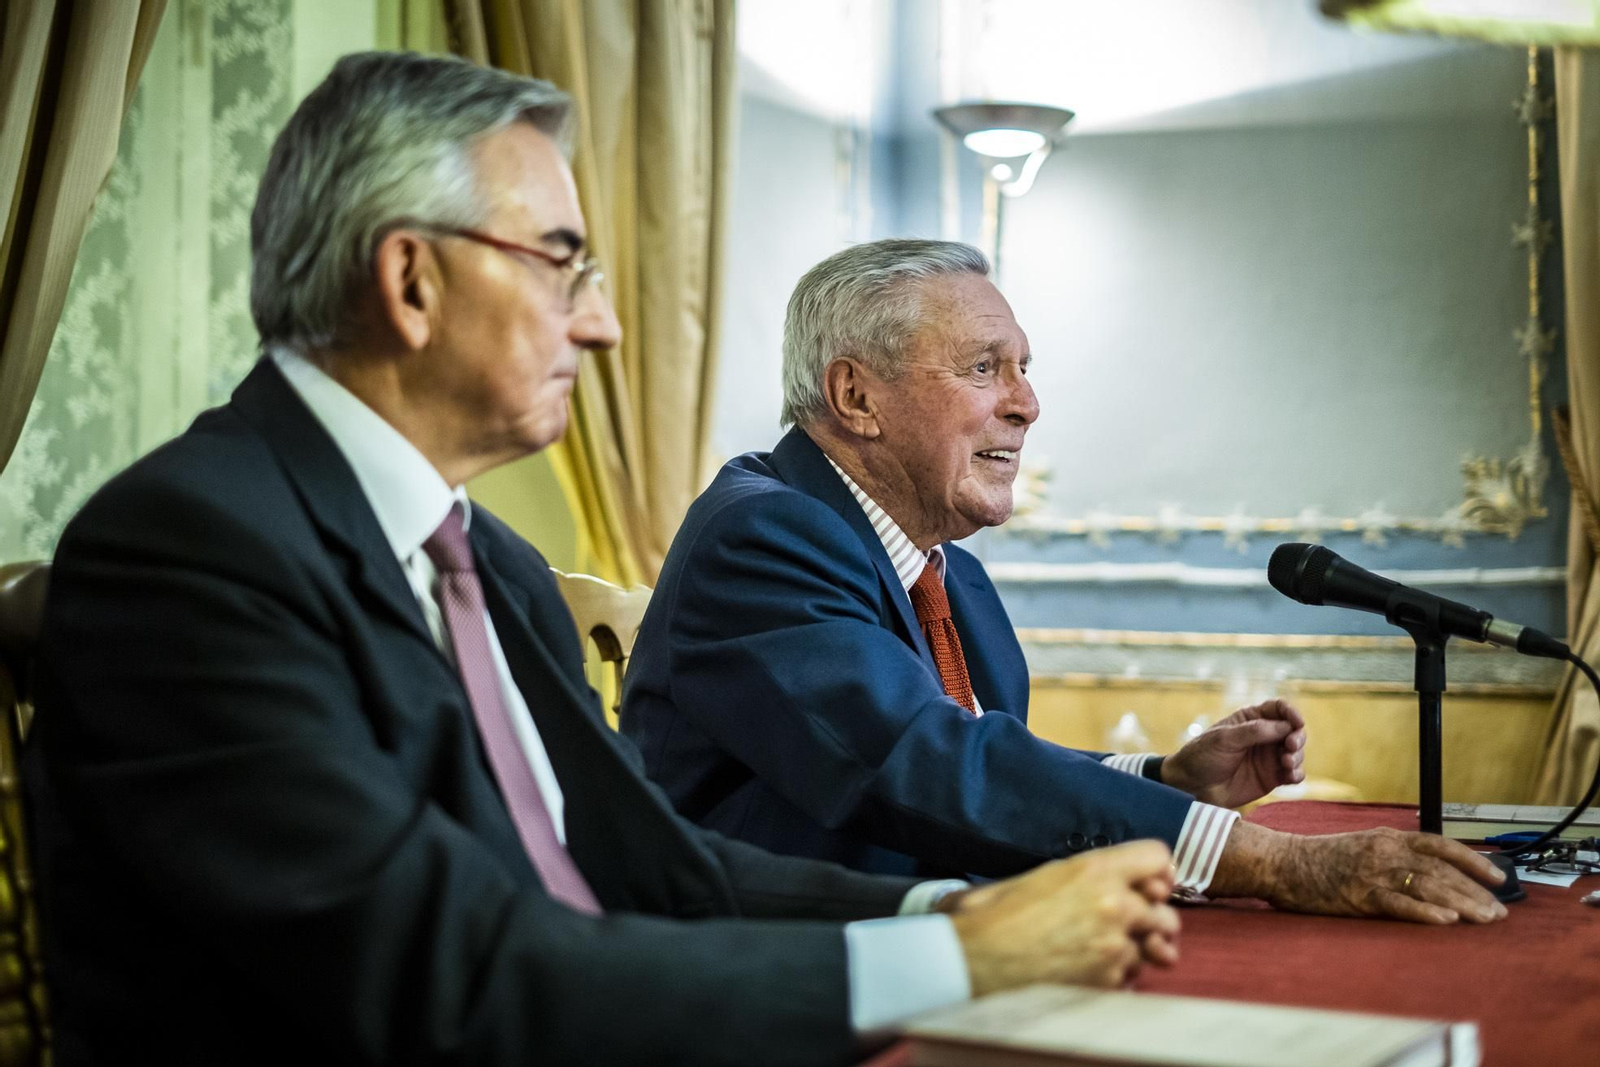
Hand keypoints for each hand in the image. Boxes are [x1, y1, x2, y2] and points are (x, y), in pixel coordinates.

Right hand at [947, 840, 1180, 996]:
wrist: (976, 959)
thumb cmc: (997, 914)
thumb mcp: (1042, 875)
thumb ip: (1089, 873)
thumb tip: (1121, 879)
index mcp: (1094, 869)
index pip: (1158, 857)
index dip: (1158, 871)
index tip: (1149, 884)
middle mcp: (1113, 905)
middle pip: (1166, 910)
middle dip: (1152, 919)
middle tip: (1133, 923)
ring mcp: (1114, 946)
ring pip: (1153, 948)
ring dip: (1138, 950)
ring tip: (1113, 949)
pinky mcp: (1108, 980)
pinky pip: (1132, 977)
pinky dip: (1118, 976)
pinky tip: (1092, 969)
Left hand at [1160, 699, 1305, 807]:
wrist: (1192, 786)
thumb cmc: (1203, 756)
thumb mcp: (1224, 739)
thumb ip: (1254, 731)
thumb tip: (1285, 726)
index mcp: (1250, 719)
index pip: (1278, 708)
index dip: (1291, 712)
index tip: (1297, 722)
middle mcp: (1263, 736)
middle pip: (1292, 730)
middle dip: (1297, 737)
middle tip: (1290, 747)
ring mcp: (1268, 757)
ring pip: (1296, 752)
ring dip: (1298, 757)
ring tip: (1286, 763)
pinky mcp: (1271, 777)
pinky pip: (1293, 774)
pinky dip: (1297, 774)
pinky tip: (1291, 776)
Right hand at [1210, 821, 1507, 924]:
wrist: (1283, 863)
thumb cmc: (1320, 860)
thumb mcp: (1363, 847)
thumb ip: (1394, 856)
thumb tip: (1431, 875)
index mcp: (1388, 838)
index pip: (1442, 845)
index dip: (1474, 861)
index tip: (1499, 878)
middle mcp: (1386, 851)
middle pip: (1441, 871)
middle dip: (1475, 892)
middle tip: (1498, 912)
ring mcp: (1373, 873)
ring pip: (1428, 887)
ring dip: (1462, 904)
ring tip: (1485, 919)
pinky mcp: (1359, 895)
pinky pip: (1398, 904)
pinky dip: (1425, 912)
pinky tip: (1446, 920)